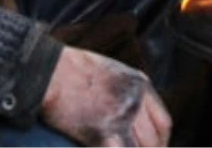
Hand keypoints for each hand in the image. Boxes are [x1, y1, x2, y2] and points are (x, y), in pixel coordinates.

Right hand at [41, 47, 170, 147]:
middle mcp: (136, 100)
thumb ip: (124, 91)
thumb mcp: (110, 70)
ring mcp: (122, 116)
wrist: (48, 71)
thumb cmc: (69, 70)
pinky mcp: (104, 132)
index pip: (163, 123)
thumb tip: (128, 114)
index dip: (160, 143)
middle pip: (155, 140)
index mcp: (140, 84)